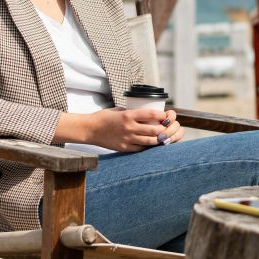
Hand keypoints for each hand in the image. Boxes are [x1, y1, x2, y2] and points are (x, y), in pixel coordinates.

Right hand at [55, 108, 185, 151]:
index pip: (151, 115)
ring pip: (150, 142)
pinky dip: (148, 147)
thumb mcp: (119, 110)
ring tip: (165, 137)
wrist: (89, 129)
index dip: (162, 116)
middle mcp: (129, 128)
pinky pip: (141, 149)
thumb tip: (147, 113)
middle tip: (169, 128)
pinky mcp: (124, 148)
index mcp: (128, 115)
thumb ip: (132, 112)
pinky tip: (152, 145)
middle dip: (165, 129)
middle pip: (154, 130)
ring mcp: (127, 139)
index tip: (167, 115)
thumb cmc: (104, 117)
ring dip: (159, 140)